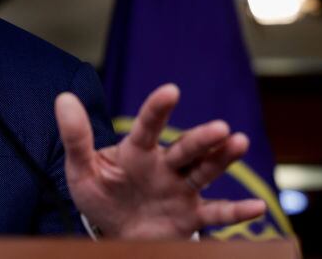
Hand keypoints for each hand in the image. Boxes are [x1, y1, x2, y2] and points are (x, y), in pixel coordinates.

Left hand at [54, 83, 266, 238]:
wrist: (113, 231)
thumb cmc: (100, 195)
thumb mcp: (82, 169)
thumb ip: (76, 137)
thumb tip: (63, 98)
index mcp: (138, 151)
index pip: (148, 126)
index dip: (158, 109)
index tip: (171, 91)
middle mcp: (164, 166)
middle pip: (186, 149)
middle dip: (203, 139)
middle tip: (221, 129)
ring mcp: (180, 190)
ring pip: (205, 172)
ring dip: (223, 159)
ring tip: (240, 143)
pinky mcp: (190, 216)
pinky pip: (215, 214)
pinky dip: (236, 212)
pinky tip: (257, 207)